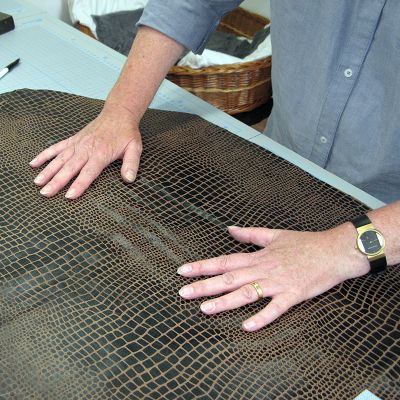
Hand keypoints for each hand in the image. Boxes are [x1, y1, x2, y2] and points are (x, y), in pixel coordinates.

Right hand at [29, 104, 142, 198]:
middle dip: (57, 181)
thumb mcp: (135, 148)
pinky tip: (34, 163)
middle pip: (69, 168)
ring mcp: (77, 144)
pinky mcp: (73, 140)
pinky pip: (56, 148)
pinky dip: (44, 155)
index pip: (88, 172)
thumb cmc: (126, 133)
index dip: (79, 184)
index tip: (69, 195)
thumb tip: (129, 179)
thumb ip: (131, 164)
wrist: (118, 114)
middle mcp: (86, 149)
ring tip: (37, 182)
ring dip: (48, 171)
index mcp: (101, 153)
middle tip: (46, 193)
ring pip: (60, 159)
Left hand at [177, 225, 368, 331]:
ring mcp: (278, 283)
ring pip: (247, 293)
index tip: (184, 271)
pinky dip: (262, 317)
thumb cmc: (305, 243)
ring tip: (205, 309)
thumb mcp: (274, 234)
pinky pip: (275, 308)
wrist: (334, 250)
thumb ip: (250, 234)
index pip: (224, 261)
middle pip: (229, 278)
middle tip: (183, 293)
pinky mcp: (293, 295)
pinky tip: (247, 326)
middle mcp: (263, 269)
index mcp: (258, 256)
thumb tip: (230, 229)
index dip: (203, 266)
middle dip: (205, 286)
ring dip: (225, 301)